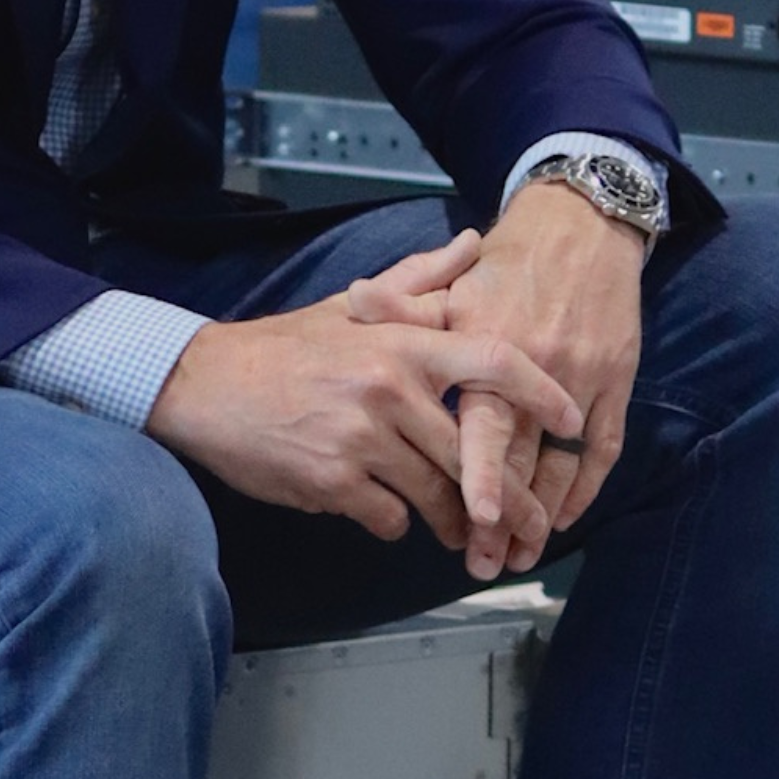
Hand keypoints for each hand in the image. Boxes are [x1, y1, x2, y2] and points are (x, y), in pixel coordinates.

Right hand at [145, 240, 580, 554]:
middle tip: (530, 525)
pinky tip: (383, 512)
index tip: (572, 418)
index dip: (541, 392)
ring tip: (465, 535)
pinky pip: (388, 518)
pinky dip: (392, 522)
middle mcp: (388, 388)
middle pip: (472, 454)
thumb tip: (473, 243)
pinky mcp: (332, 482)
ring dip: (455, 521)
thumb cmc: (285, 347)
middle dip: (507, 498)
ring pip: (436, 496)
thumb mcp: (352, 306)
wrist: (205, 385)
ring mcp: (360, 438)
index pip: (491, 362)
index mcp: (399, 343)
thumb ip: (419, 279)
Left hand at [348, 184, 644, 581]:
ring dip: (544, 514)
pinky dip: (585, 487)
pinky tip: (562, 515)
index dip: (483, 472)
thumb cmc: (508, 263)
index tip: (475, 518)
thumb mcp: (455, 284)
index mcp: (496, 343)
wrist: (582, 226)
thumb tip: (354, 301)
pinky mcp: (616, 381)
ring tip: (518, 555)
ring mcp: (586, 376)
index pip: (490, 422)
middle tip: (484, 562)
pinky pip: (604, 447)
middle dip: (508, 517)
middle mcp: (545, 364)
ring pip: (566, 462)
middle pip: (526, 458)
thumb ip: (405, 304)